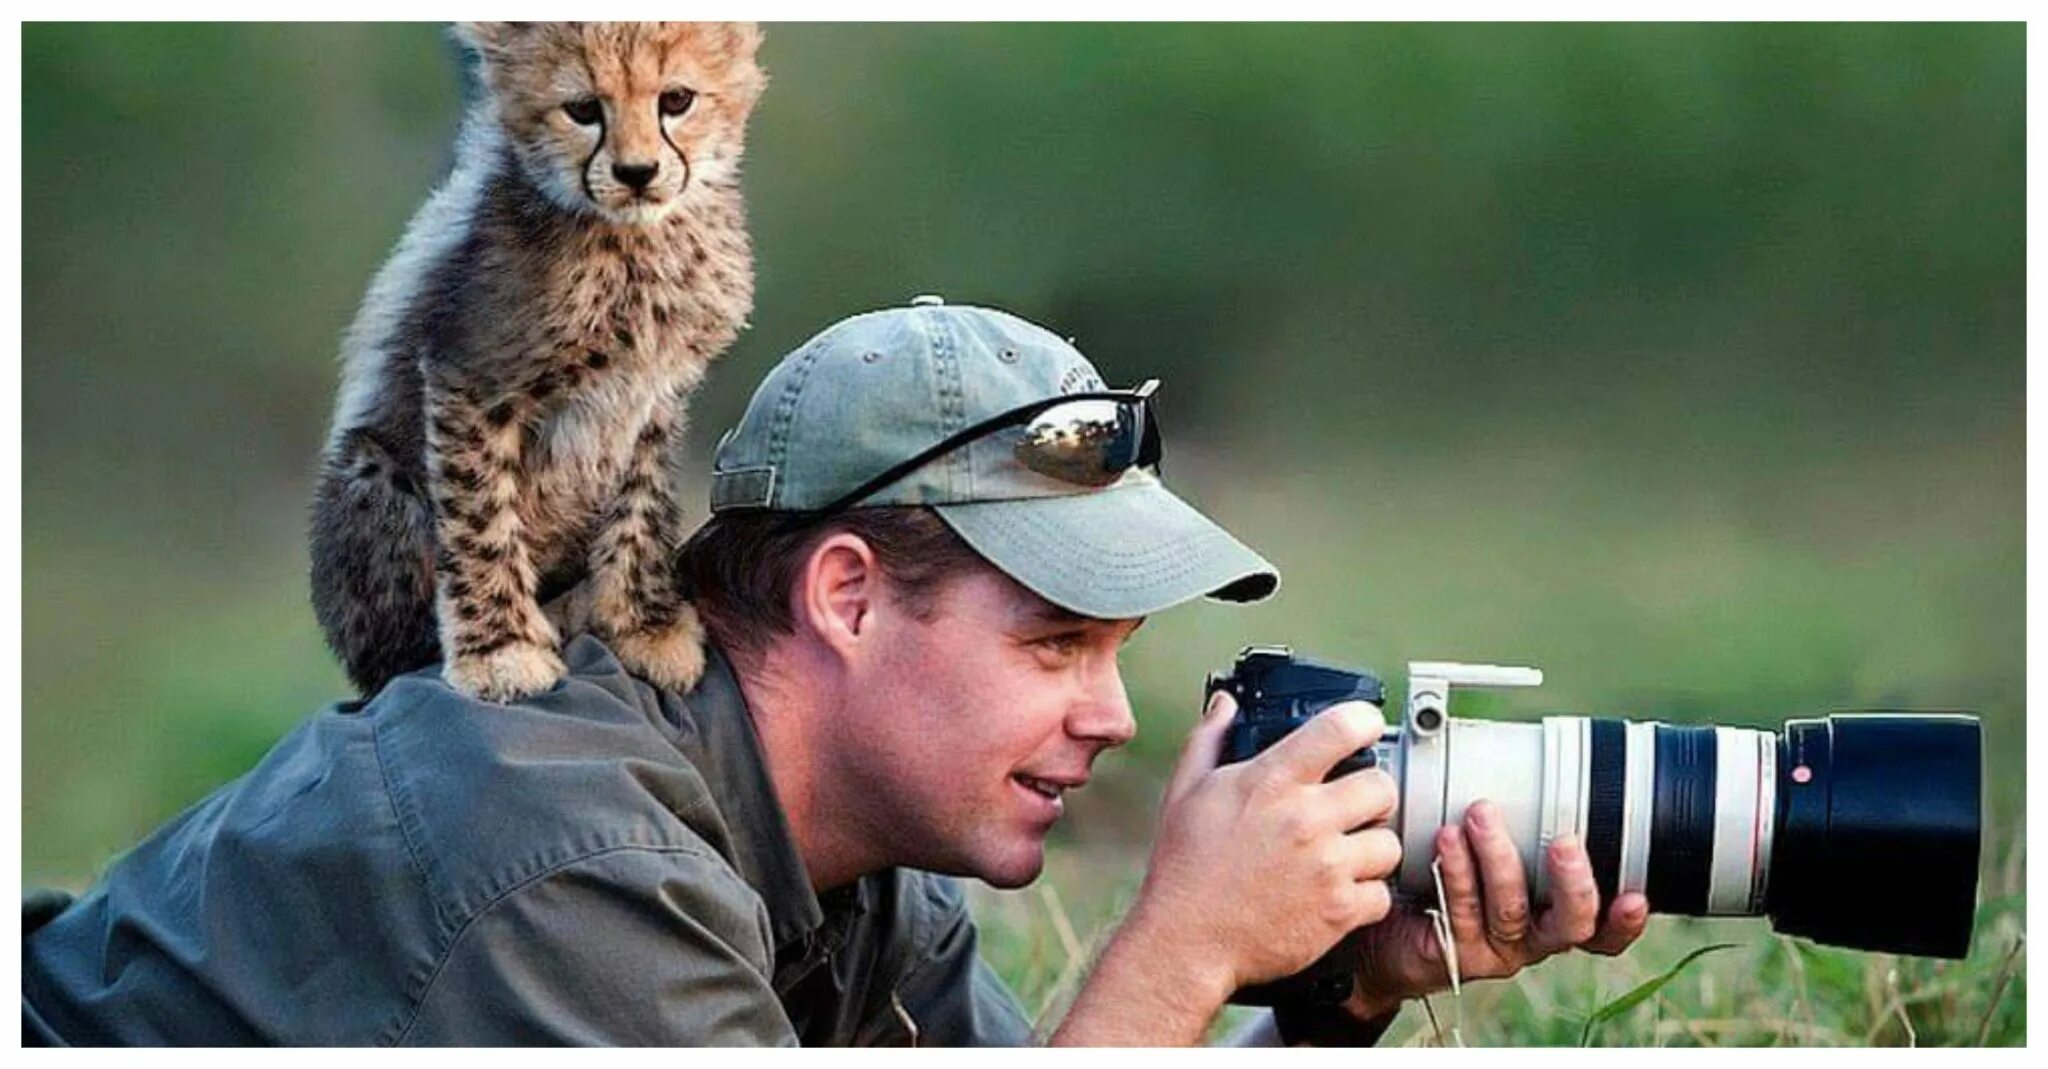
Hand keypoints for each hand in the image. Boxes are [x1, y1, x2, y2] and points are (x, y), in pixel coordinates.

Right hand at [1127, 690, 1401, 998]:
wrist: (1186, 941)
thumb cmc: (1185, 868)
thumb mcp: (1186, 792)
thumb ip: (1209, 740)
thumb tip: (1225, 704)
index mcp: (1271, 783)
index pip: (1340, 728)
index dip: (1362, 720)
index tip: (1364, 726)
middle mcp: (1305, 820)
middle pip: (1382, 786)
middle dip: (1373, 794)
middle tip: (1355, 806)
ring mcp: (1326, 867)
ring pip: (1389, 843)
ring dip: (1372, 847)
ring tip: (1347, 854)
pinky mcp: (1338, 911)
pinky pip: (1381, 893)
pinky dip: (1365, 895)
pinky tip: (1339, 892)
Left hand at [1346, 799, 1649, 1018]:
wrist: (1384, 928)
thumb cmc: (1441, 878)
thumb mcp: (1486, 845)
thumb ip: (1512, 814)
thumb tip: (1514, 745)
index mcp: (1552, 912)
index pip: (1602, 925)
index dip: (1625, 919)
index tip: (1635, 895)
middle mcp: (1532, 936)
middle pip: (1573, 924)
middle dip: (1573, 882)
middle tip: (1565, 843)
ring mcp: (1495, 949)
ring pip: (1511, 911)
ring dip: (1499, 859)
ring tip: (1480, 814)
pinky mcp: (1454, 953)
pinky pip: (1461, 912)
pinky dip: (1457, 872)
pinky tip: (1446, 841)